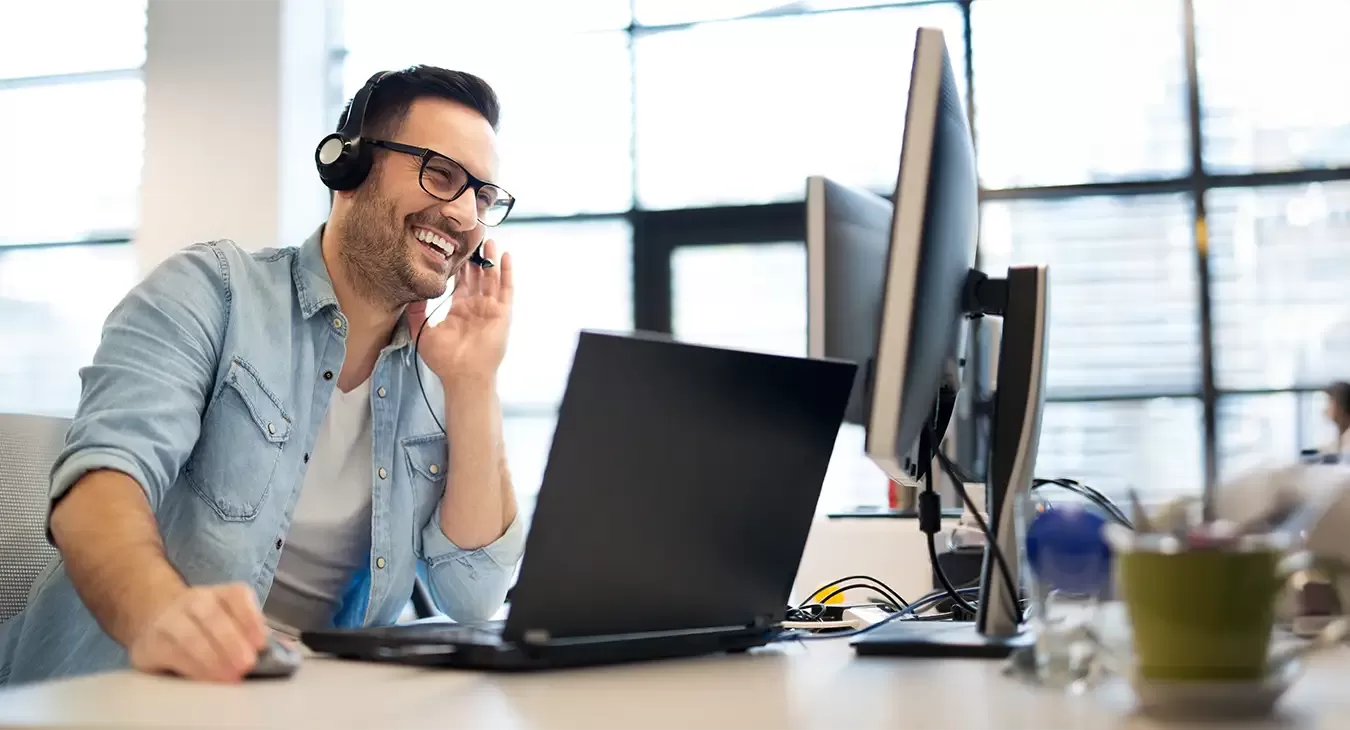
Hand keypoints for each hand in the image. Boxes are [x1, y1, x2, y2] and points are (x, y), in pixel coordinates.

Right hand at [127, 583, 267, 682]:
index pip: (237, 596)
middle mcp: (195, 601)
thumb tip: (288, 653)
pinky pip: (171, 653)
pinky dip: (190, 667)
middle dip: (231, 640)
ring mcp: (170, 619)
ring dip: (211, 657)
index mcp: (221, 594)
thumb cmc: (204, 625)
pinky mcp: (150, 643)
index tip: (261, 643)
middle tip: (246, 664)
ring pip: (189, 635)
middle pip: (212, 615)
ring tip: (228, 676)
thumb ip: (254, 635)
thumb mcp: (230, 622)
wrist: (154, 618)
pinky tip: (205, 678)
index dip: (250, 618)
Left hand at [406, 238, 513, 385]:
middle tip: (471, 238)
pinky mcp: (502, 313)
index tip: (454, 248)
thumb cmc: (444, 360)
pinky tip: (505, 256)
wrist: (462, 375)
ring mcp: (490, 309)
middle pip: (478, 277)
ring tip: (488, 240)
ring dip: (491, 260)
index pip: (461, 283)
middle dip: (475, 258)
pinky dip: (507, 272)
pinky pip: (507, 289)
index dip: (459, 266)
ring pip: (492, 279)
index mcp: (459, 311)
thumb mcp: (422, 332)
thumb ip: (416, 312)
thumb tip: (411, 293)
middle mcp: (476, 308)